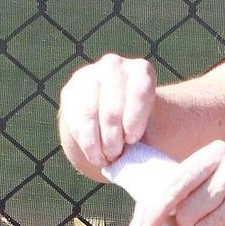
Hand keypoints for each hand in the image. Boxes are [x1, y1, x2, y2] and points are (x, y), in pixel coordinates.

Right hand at [59, 53, 156, 170]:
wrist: (114, 116)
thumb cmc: (140, 123)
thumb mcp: (153, 126)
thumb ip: (151, 137)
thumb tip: (145, 159)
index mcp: (141, 71)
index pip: (139, 92)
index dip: (135, 121)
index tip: (133, 140)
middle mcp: (115, 66)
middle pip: (112, 110)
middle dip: (114, 141)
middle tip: (117, 155)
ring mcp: (90, 75)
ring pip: (90, 116)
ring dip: (98, 144)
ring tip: (106, 158)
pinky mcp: (71, 90)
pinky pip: (75, 121)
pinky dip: (85, 143)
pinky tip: (94, 154)